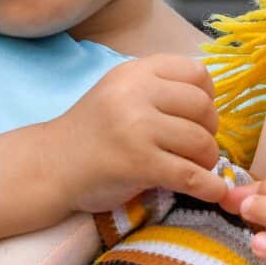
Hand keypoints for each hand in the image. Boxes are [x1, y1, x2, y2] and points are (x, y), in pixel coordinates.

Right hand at [43, 55, 225, 212]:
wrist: (51, 165)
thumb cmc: (93, 131)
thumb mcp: (121, 92)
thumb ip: (159, 88)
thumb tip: (212, 103)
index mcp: (136, 72)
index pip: (197, 72)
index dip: (208, 96)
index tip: (199, 116)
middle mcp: (136, 94)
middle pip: (203, 107)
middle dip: (210, 130)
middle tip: (197, 146)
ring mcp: (137, 129)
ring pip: (201, 142)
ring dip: (207, 160)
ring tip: (196, 167)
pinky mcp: (139, 164)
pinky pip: (190, 175)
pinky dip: (210, 187)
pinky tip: (214, 192)